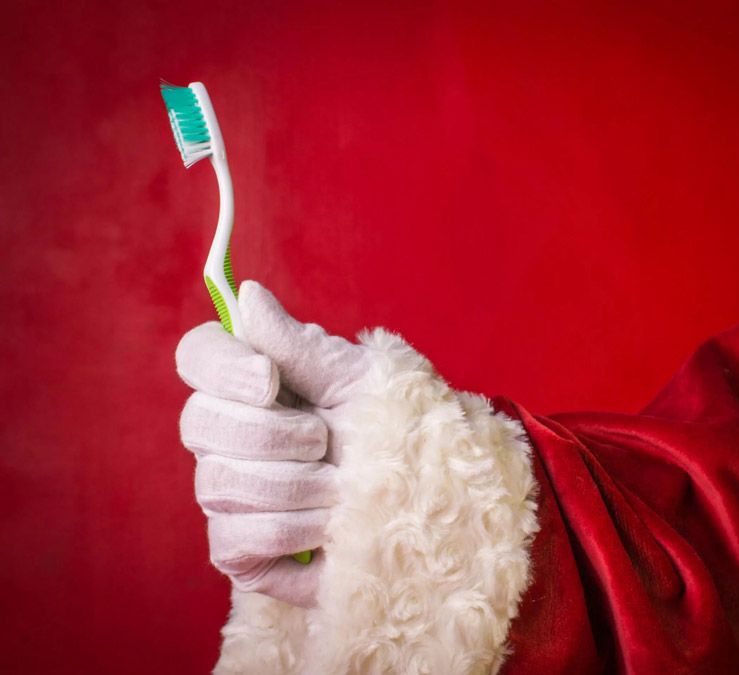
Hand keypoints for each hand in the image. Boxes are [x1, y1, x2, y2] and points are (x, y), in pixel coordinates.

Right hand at [180, 282, 538, 673]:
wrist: (420, 500)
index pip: (197, 355)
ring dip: (296, 485)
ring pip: (220, 483)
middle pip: (199, 423)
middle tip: (325, 439)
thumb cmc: (387, 428)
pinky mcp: (236, 547)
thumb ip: (299, 344)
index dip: (222, 366)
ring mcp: (225, 492)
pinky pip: (237, 536)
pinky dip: (294, 529)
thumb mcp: (357, 378)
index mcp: (250, 382)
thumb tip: (247, 295)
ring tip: (341, 485)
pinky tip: (327, 525)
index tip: (268, 378)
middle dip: (274, 435)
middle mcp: (225, 434)